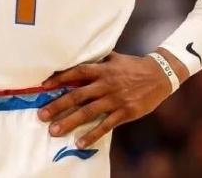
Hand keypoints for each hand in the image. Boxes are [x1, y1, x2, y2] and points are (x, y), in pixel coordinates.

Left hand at [37, 51, 182, 148]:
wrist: (159, 75)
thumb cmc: (133, 66)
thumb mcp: (114, 58)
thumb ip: (97, 60)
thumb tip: (78, 57)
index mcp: (103, 69)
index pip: (77, 72)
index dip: (60, 78)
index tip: (44, 85)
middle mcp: (106, 84)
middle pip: (78, 95)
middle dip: (58, 105)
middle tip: (41, 115)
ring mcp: (115, 100)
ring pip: (88, 112)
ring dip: (70, 122)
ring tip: (54, 131)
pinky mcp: (125, 113)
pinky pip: (105, 126)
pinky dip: (92, 135)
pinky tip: (80, 143)